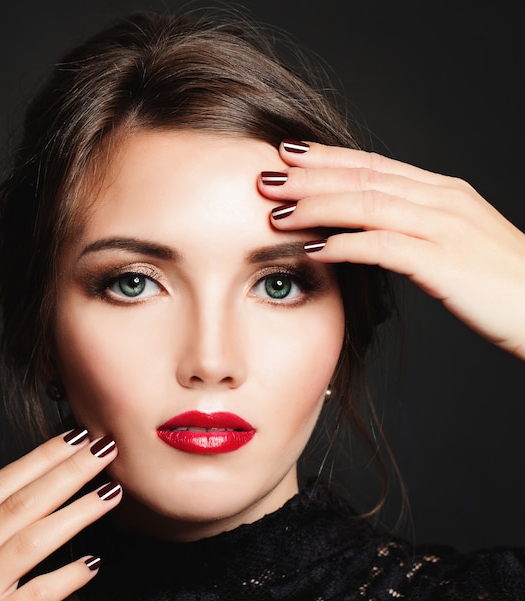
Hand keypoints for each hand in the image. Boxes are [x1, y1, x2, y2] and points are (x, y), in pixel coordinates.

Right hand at [0, 430, 120, 600]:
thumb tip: (25, 504)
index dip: (38, 458)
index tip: (73, 438)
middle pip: (20, 503)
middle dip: (67, 471)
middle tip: (102, 448)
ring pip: (32, 540)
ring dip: (77, 512)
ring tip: (111, 493)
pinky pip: (37, 595)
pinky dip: (68, 576)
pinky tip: (93, 563)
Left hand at [259, 140, 524, 360]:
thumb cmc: (498, 280)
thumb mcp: (454, 240)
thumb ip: (415, 227)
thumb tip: (369, 230)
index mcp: (441, 191)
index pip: (373, 165)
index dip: (328, 158)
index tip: (289, 155)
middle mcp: (441, 199)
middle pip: (362, 178)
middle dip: (310, 176)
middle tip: (267, 176)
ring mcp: (443, 226)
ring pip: (368, 204)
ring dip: (318, 206)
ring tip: (277, 212)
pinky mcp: (444, 260)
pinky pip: (384, 245)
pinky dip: (346, 243)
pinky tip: (315, 248)